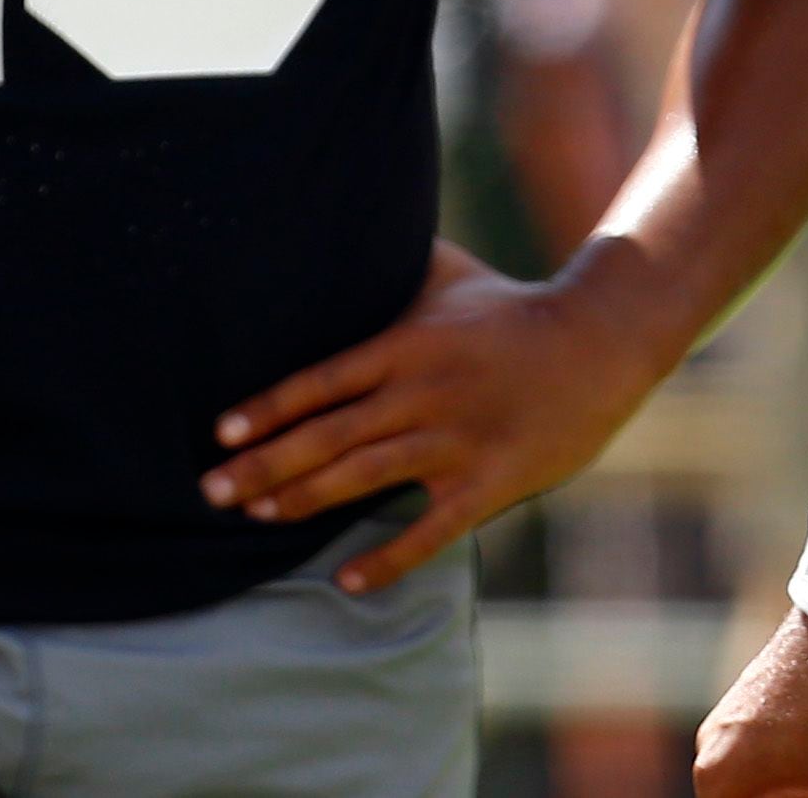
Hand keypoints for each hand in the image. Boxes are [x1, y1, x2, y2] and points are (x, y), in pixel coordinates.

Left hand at [200, 239, 659, 591]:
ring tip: (259, 516)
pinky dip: (389, 557)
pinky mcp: (490, 480)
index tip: (222, 432)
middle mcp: (423, 393)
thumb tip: (334, 227)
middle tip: (210, 492)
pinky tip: (347, 579)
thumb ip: (392, 260)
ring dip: (307, 500)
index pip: (322, 380)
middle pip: (330, 435)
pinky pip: (432, 529)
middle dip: (265, 464)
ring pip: (367, 476)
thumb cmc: (512, 307)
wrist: (597, 340)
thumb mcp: (447, 273)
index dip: (268, 407)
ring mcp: (456, 440)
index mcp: (407, 345)